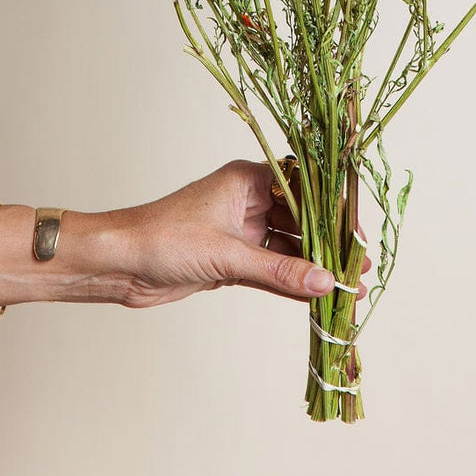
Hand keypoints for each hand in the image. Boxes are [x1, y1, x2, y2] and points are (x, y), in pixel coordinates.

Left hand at [117, 160, 369, 308]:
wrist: (117, 263)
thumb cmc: (163, 239)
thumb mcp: (227, 256)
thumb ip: (278, 272)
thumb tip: (324, 282)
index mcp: (246, 180)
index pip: (303, 188)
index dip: (332, 211)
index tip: (356, 234)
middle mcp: (246, 201)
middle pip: (300, 220)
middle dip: (328, 244)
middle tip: (358, 268)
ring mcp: (239, 232)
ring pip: (288, 248)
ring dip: (312, 267)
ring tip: (345, 288)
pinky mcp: (231, 260)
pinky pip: (271, 269)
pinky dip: (291, 282)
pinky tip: (315, 296)